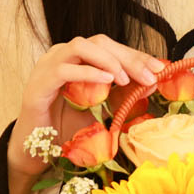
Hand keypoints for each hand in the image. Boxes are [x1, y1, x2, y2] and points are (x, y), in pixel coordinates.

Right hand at [7, 35, 165, 193]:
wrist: (34, 151)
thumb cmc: (65, 128)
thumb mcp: (99, 111)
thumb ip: (120, 97)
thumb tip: (149, 85)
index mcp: (77, 59)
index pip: (110, 47)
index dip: (135, 55)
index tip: (160, 68)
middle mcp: (62, 56)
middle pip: (99, 42)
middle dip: (128, 56)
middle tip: (150, 75)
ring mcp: (48, 66)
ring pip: (80, 47)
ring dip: (108, 60)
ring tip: (126, 79)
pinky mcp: (38, 84)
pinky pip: (64, 70)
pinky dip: (87, 73)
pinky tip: (106, 82)